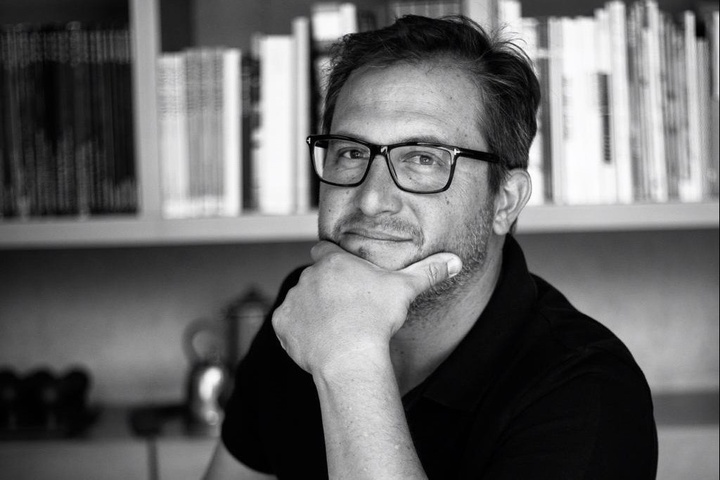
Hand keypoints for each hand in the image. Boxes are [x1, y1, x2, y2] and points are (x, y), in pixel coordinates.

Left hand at [271, 241, 461, 375]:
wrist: (350, 355)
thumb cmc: (377, 319)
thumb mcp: (405, 289)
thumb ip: (428, 271)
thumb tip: (454, 261)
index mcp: (333, 262)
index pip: (324, 250)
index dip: (333, 262)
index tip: (345, 277)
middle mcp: (307, 276)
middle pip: (313, 278)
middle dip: (325, 290)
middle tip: (345, 309)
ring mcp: (293, 300)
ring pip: (301, 300)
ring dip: (311, 310)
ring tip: (333, 328)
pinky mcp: (282, 324)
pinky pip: (288, 324)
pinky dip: (299, 331)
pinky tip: (319, 341)